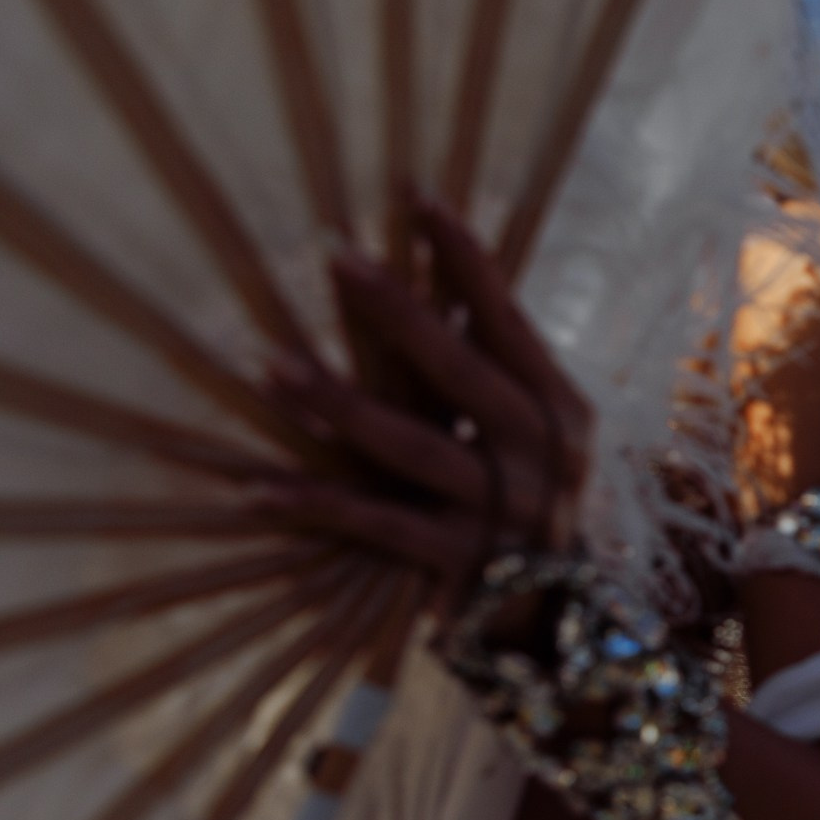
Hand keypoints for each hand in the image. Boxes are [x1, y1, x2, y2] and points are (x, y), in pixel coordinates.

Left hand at [257, 199, 595, 606]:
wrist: (562, 624)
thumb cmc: (530, 506)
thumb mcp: (536, 436)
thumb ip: (496, 373)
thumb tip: (437, 276)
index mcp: (562, 410)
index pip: (509, 321)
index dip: (465, 259)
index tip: (416, 195)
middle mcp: (542, 455)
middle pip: (463, 374)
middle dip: (400, 312)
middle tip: (338, 255)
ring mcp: (505, 512)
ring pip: (414, 448)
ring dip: (339, 404)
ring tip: (272, 364)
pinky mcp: (463, 566)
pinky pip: (380, 528)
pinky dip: (319, 507)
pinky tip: (258, 488)